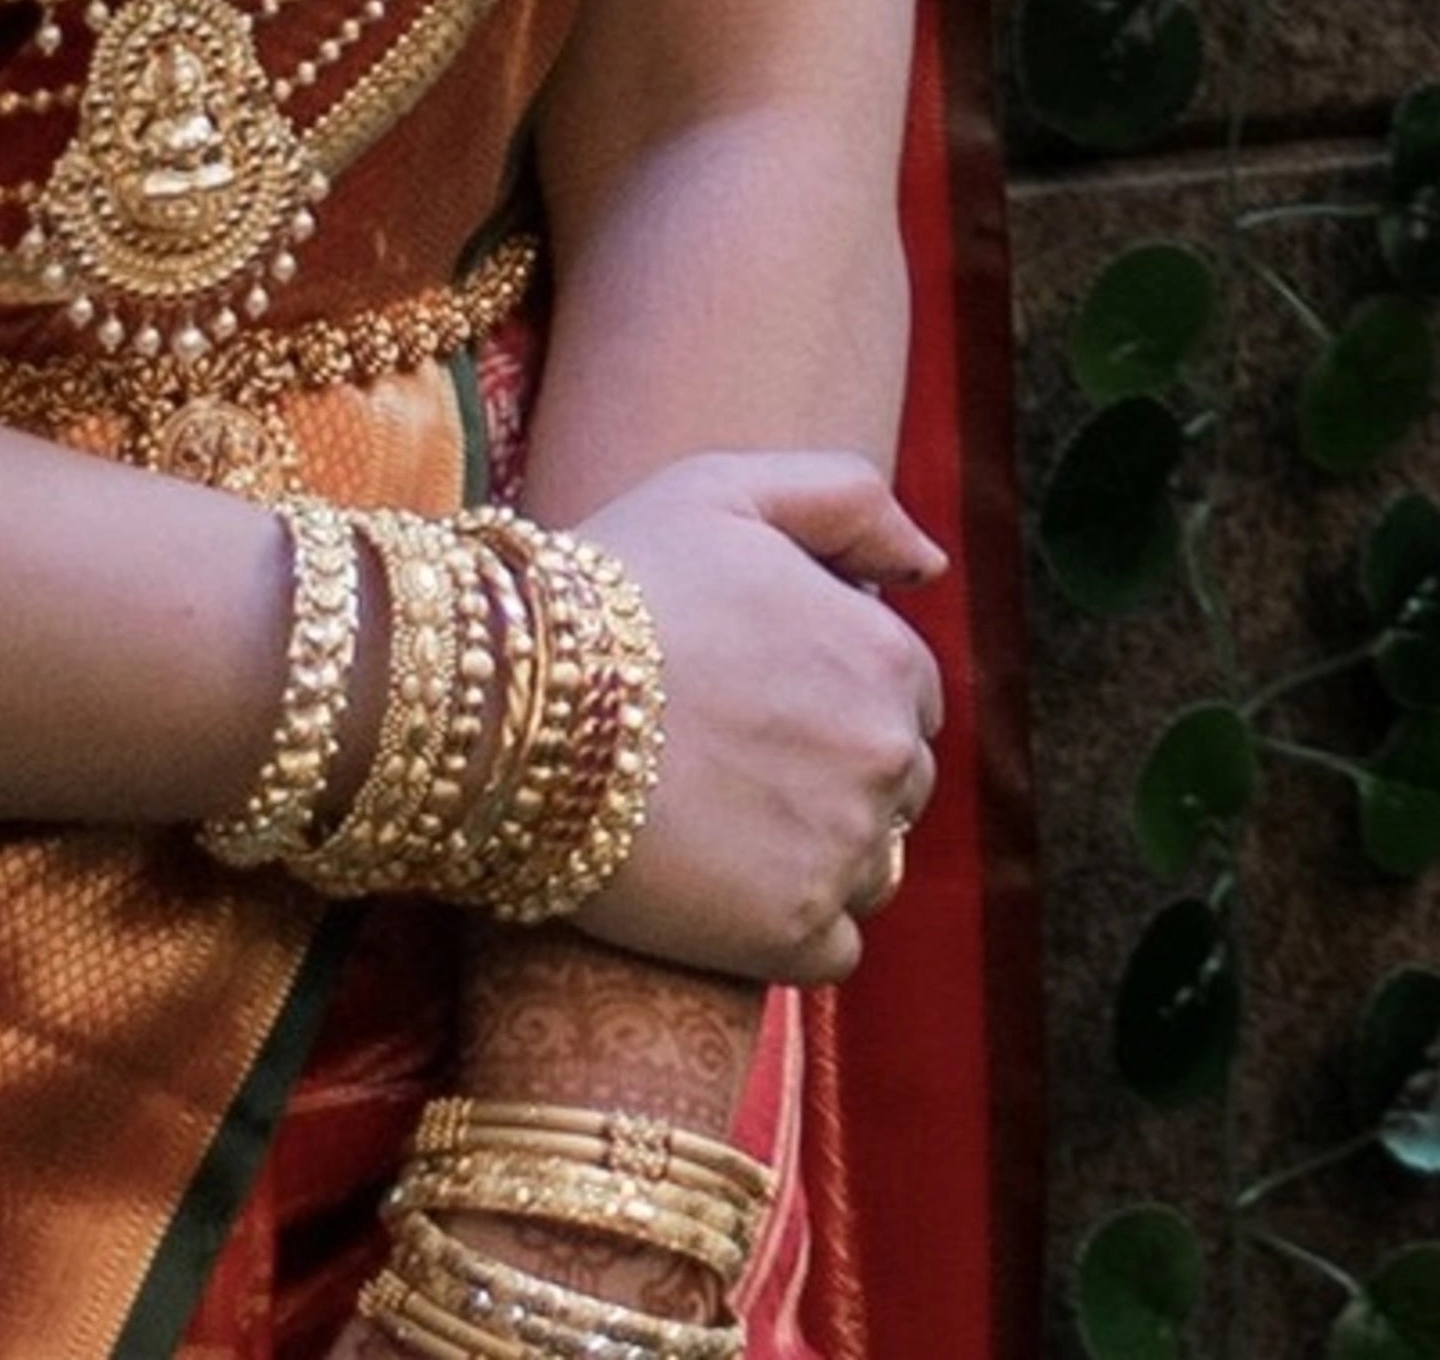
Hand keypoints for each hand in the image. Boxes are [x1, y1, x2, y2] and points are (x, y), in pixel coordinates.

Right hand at [566, 448, 944, 982]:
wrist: (513, 710)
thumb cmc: (615, 585)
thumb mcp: (728, 489)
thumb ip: (847, 500)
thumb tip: (926, 565)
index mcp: (885, 654)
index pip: (910, 694)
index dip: (838, 694)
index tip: (764, 701)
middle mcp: (886, 754)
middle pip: (897, 785)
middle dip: (834, 775)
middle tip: (734, 763)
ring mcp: (843, 851)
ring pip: (871, 869)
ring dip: (816, 855)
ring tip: (722, 825)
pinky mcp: (790, 936)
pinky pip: (832, 949)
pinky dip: (789, 930)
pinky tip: (719, 889)